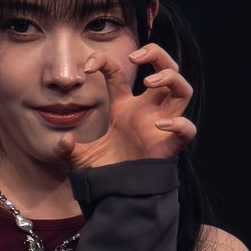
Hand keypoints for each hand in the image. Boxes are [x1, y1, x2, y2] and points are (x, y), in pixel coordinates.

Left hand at [67, 43, 195, 167]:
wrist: (118, 195)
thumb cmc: (105, 171)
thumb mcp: (80, 158)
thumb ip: (67, 149)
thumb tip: (63, 140)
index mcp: (124, 107)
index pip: (119, 74)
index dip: (106, 62)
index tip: (90, 65)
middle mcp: (147, 110)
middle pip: (167, 69)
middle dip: (157, 54)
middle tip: (136, 56)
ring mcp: (161, 125)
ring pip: (183, 90)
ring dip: (170, 78)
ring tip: (149, 82)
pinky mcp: (170, 146)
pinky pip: (187, 130)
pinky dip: (179, 124)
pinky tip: (159, 125)